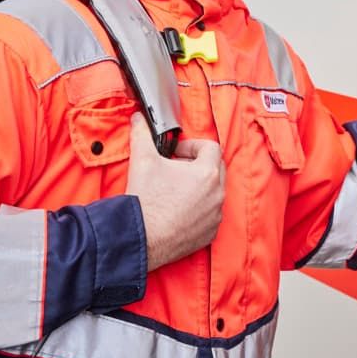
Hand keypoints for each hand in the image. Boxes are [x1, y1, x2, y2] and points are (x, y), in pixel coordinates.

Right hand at [125, 115, 224, 269]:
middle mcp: (217, 193)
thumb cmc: (145, 200)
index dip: (192, 146)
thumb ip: (142, 134)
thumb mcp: (142, 160)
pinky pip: (210, 214)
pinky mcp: (209, 233)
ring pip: (214, 192)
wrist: (139, 239)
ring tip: (174, 189)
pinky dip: (199, 209)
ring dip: (199, 186)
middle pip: (215, 168)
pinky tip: (177, 210)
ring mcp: (215, 215)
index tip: (176, 152)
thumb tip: (138, 119)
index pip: (211, 147)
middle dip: (197, 164)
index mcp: (207, 173)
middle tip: (175, 168)